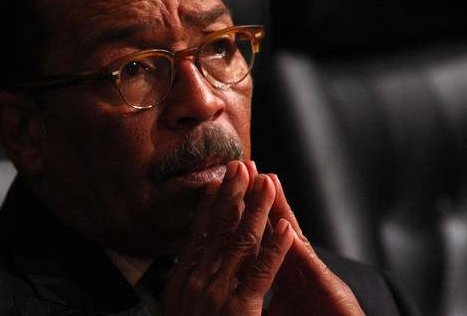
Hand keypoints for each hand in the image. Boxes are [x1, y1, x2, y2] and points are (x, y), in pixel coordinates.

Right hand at [162, 161, 294, 314]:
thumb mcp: (182, 312)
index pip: (198, 236)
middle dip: (232, 195)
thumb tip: (186, 274)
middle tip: (241, 165)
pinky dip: (274, 247)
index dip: (209, 206)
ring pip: (241, 243)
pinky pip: (261, 272)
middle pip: (218, 230)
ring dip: (256, 209)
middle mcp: (196, 283)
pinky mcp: (240, 308)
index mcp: (181, 284)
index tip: (217, 183)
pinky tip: (285, 227)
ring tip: (267, 183)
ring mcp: (217, 295)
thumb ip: (186, 293)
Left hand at [243, 161, 364, 315]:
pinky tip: (288, 229)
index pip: (256, 236)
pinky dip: (298, 248)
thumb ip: (257, 297)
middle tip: (242, 167)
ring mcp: (313, 275)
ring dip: (280, 208)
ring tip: (268, 180)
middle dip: (256, 197)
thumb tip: (231, 288)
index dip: (239, 213)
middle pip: (272, 225)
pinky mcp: (328, 289)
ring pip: (293, 236)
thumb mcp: (277, 311)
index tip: (222, 189)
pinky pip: (309, 268)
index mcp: (282, 273)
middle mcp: (297, 268)